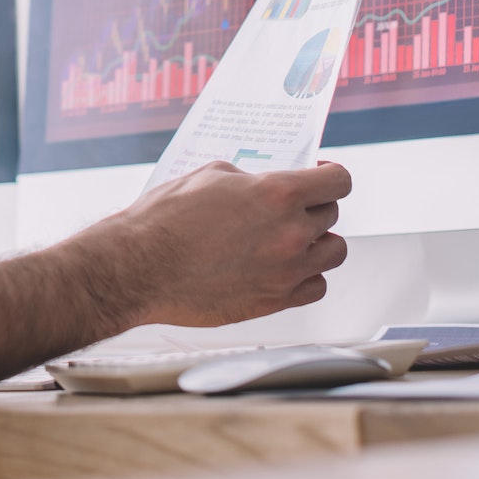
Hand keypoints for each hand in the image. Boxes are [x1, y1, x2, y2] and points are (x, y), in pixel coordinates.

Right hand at [73, 161, 350, 327]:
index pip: (339, 182)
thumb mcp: (210, 177)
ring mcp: (286, 271)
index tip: (321, 178)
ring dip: (317, 242)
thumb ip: (250, 181)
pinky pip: (315, 288)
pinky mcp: (274, 302)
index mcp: (278, 193)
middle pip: (331, 215)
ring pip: (333, 253)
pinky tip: (285, 268)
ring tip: (293, 239)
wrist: (139, 268)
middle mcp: (291, 232)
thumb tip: (262, 186)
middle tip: (290, 208)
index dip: (331, 177)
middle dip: (312, 207)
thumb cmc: (165, 220)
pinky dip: (306, 276)